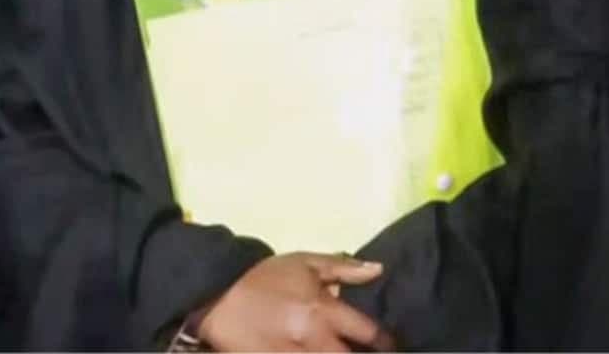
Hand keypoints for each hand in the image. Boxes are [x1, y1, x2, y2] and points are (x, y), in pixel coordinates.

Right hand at [198, 253, 394, 351]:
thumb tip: (378, 270)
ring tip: (342, 351)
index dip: (385, 343)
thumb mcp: (305, 263)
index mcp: (323, 311)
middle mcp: (311, 339)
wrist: (215, 296)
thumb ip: (343, 268)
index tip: (393, 347)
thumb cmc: (265, 277)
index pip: (367, 333)